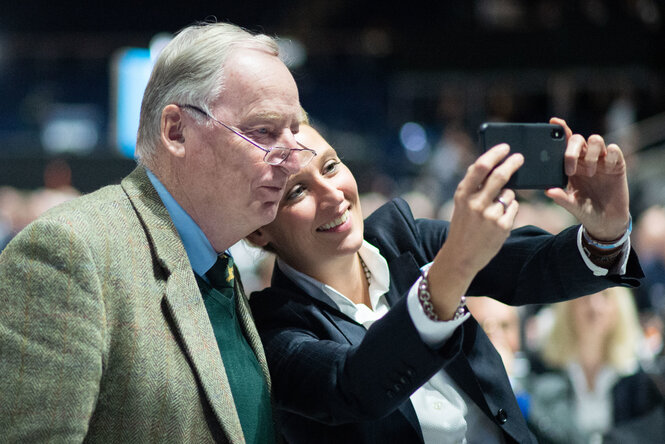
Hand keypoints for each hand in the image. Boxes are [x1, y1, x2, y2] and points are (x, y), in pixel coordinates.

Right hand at [426, 144, 523, 318]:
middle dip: (512, 163)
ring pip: (509, 193)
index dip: (494, 154)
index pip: (480, 167)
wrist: (461, 256)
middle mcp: (475, 204)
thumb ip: (473, 186)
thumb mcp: (461, 204)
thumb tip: (490, 163)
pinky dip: (510, 210)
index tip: (504, 147)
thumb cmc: (463, 226)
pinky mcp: (502, 227)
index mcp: (462, 195)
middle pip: (500, 176)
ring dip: (507, 195)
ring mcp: (490, 216)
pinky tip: (499, 220)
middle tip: (520, 157)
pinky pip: (514, 208)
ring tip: (495, 209)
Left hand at [545, 117, 629, 239]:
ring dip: (590, 154)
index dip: (561, 130)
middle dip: (572, 149)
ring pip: (597, 140)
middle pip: (579, 139)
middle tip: (570, 169)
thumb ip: (561, 197)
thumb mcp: (572, 205)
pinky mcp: (617, 165)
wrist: (606, 221)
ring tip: (590, 173)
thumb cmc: (585, 210)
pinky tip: (607, 166)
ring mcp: (602, 161)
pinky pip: (614, 150)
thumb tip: (548, 190)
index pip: (565, 142)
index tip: (553, 122)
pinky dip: (610, 154)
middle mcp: (586, 159)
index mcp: (571, 165)